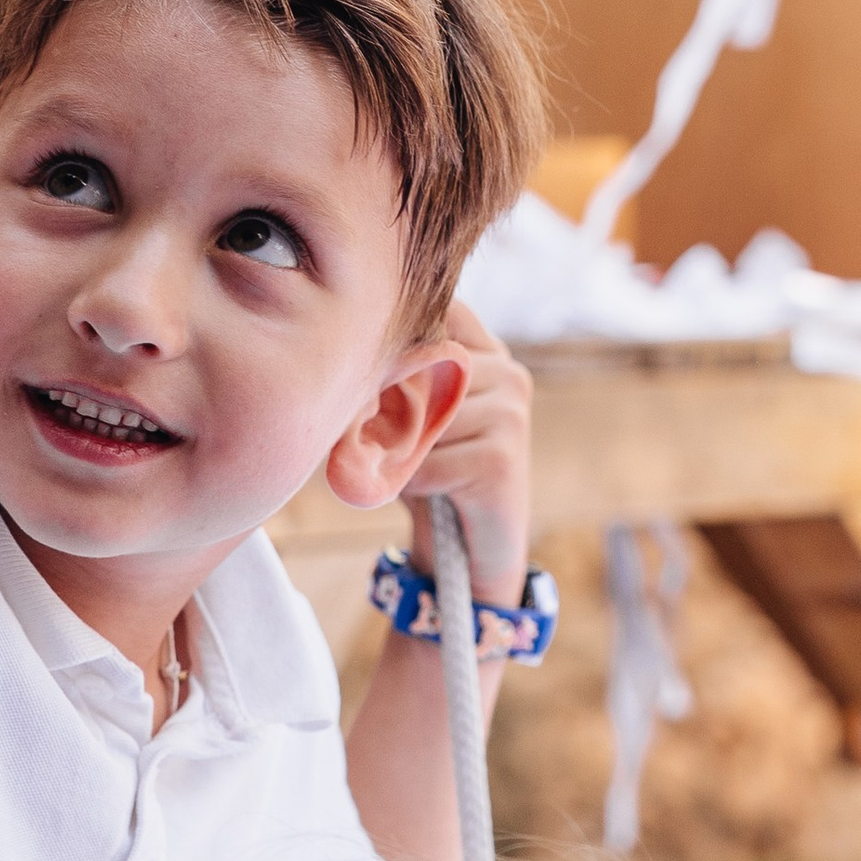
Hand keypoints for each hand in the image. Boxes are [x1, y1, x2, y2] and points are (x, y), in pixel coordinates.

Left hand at [404, 301, 531, 606]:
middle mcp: (509, 372)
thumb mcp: (413, 411)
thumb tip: (348, 351)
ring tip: (415, 467)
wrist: (468, 550)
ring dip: (400, 450)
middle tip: (391, 438)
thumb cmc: (433, 471)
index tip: (385, 370)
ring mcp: (512, 412)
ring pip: (419, 417)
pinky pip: (426, 461)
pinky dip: (412, 483)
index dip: (403, 335)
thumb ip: (400, 373)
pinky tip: (431, 492)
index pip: (444, 310)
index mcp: (488, 352)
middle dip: (390, 407)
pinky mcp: (502, 457)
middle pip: (419, 368)